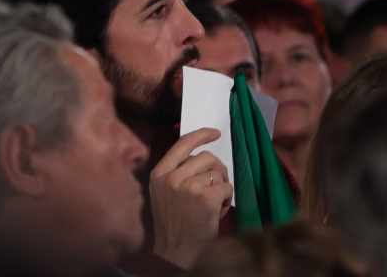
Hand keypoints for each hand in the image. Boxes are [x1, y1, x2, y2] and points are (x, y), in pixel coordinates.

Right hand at [149, 127, 232, 269]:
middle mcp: (172, 177)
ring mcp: (189, 186)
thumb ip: (177, 172)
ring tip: (211, 204)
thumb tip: (200, 154)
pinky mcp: (206, 196)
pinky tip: (216, 212)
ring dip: (221, 186)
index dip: (202, 135)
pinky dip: (226, 199)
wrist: (176, 253)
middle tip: (214, 188)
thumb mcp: (164, 194)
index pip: (183, 144)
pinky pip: (227, 186)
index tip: (215, 133)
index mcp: (159, 174)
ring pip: (219, 172)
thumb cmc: (174, 224)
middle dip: (216, 170)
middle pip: (207, 157)